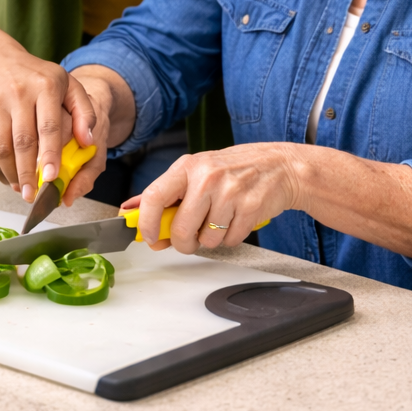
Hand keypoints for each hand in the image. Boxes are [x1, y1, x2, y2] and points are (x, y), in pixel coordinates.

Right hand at [0, 46, 98, 199]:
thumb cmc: (39, 77)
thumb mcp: (69, 85)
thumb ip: (85, 112)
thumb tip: (88, 141)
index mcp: (45, 87)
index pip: (48, 125)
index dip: (50, 153)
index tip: (52, 177)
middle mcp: (19, 94)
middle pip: (23, 141)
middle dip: (28, 172)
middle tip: (34, 196)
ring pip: (2, 147)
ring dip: (11, 173)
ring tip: (22, 189)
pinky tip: (9, 177)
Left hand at [123, 145, 301, 253]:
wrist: (280, 166)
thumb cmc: (234, 169)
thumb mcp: (197, 171)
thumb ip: (166, 192)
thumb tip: (131, 211)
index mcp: (187, 166)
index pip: (154, 197)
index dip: (146, 223)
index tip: (149, 238)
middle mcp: (207, 177)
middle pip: (181, 229)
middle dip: (183, 244)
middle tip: (190, 239)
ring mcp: (230, 192)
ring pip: (207, 240)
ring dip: (211, 240)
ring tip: (221, 219)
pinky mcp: (250, 207)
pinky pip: (230, 240)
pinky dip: (231, 237)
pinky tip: (237, 219)